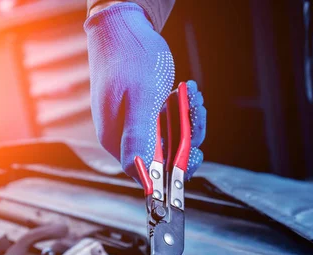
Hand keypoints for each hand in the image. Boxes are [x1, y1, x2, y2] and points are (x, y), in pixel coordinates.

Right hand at [85, 3, 205, 180]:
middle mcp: (122, 136)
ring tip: (190, 93)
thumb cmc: (131, 57)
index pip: (147, 173)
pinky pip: (168, 121)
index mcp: (116, 139)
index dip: (174, 168)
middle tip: (196, 108)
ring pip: (169, 137)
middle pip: (162, 156)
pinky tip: (185, 89)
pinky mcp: (142, 113)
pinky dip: (181, 107)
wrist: (123, 25)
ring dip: (187, 117)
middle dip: (186, 135)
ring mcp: (132, 124)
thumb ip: (139, 136)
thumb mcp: (141, 97)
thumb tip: (139, 173)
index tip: (195, 154)